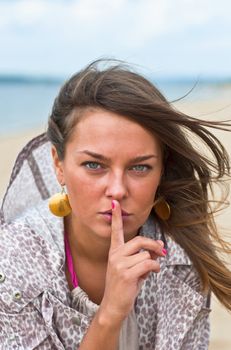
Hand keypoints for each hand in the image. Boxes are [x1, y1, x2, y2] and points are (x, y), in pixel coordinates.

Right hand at [100, 199, 165, 324]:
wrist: (113, 306)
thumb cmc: (124, 287)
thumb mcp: (132, 268)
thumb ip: (143, 255)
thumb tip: (159, 245)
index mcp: (114, 251)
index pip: (116, 231)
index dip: (116, 217)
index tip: (115, 204)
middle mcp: (115, 255)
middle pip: (140, 241)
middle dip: (154, 245)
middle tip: (161, 251)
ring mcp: (119, 264)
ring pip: (145, 255)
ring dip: (153, 262)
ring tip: (149, 271)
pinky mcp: (126, 274)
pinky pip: (148, 264)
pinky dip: (155, 268)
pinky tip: (152, 273)